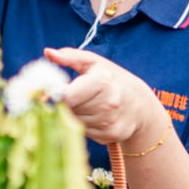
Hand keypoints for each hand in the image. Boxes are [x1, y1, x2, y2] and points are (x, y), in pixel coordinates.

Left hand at [44, 47, 166, 147]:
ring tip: (88, 105)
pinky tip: (95, 116)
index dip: (56, 94)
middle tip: (76, 96)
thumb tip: (48, 52)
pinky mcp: (111, 136)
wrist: (140, 104)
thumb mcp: (94, 63)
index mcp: (102, 80)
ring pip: (75, 122)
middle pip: (69, 110)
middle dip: (67, 104)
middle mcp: (108, 102)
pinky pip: (85, 133)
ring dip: (75, 116)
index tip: (53, 91)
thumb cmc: (112, 79)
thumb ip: (70, 56)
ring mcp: (110, 120)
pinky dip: (85, 126)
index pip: (67, 96)